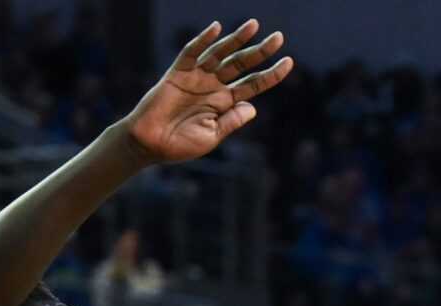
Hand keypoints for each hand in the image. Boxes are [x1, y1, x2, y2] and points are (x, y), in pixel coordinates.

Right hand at [123, 20, 292, 164]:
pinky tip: (217, 29)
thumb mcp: (213, 135)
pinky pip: (192, 53)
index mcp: (225, 103)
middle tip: (279, 38)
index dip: (271, 74)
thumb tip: (254, 107)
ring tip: (254, 26)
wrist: (151, 145)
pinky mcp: (178, 73)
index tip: (289, 62)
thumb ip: (232, 121)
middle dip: (260, 51)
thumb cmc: (181, 145)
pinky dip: (203, 41)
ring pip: (221, 54)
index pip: (253, 85)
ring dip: (236, 40)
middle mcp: (214, 86)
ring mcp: (197, 77)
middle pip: (241, 64)